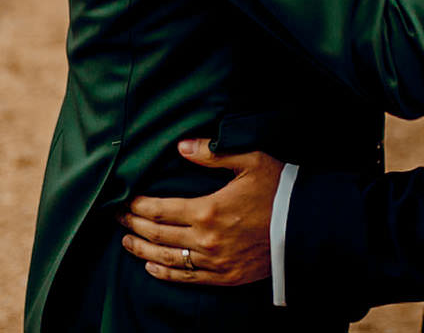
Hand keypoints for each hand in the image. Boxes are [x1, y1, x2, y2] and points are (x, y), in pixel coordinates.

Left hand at [122, 140, 280, 287]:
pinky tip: (152, 267)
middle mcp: (206, 239)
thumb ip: (212, 154)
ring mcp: (215, 261)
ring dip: (142, 250)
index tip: (124, 201)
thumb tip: (181, 146)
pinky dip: (165, 273)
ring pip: (167, 258)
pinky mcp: (225, 276)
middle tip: (116, 218)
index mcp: (208, 209)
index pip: (160, 209)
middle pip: (158, 234)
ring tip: (126, 240)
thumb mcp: (250, 160)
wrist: (306, 225)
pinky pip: (187, 278)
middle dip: (133, 224)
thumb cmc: (279, 189)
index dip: (138, 205)